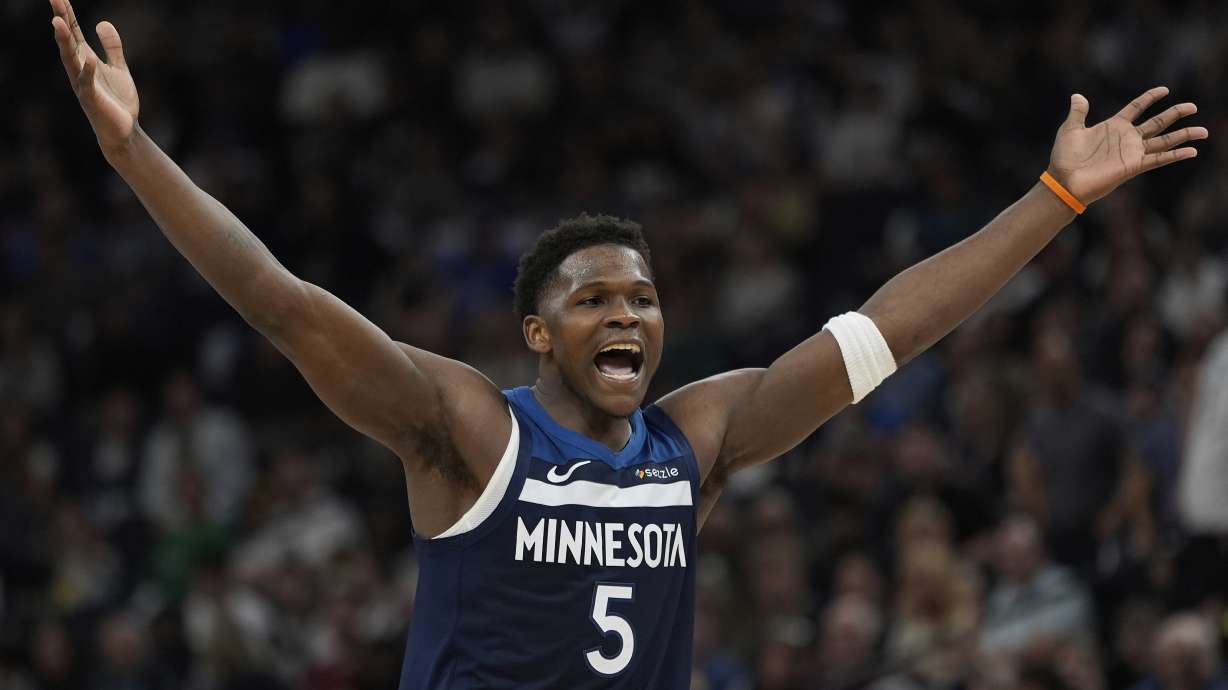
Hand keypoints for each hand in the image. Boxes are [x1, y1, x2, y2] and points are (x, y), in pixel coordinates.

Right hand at [49, 0, 138, 152]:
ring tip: (58, 22)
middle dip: (61, 20)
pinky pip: (88, 83)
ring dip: (64, 41)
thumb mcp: (118, 68)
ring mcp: (83, 84)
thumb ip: (111, 47)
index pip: (74, 33)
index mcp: (85, 60)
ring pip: (70, 60)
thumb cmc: (118, 101)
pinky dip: (88, 71)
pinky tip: (89, 59)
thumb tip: (102, 22)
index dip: (67, 14)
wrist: (123, 131)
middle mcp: (79, 69)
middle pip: (68, 41)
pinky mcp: (92, 100)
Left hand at [1047, 86, 1208, 204]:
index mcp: (1114, 126)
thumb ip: (1078, 112)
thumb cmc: (1064, 158)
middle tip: (1193, 106)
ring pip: (1164, 141)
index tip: (1164, 89)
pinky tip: (1192, 151)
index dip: (1150, 98)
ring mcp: (1132, 152)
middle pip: (1157, 123)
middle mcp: (1127, 138)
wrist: (1063, 181)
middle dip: (1175, 114)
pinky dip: (1175, 155)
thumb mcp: (1070, 130)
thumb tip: (1077, 95)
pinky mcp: (1134, 166)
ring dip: (1183, 135)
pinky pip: (1159, 159)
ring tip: (1203, 131)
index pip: (1137, 108)